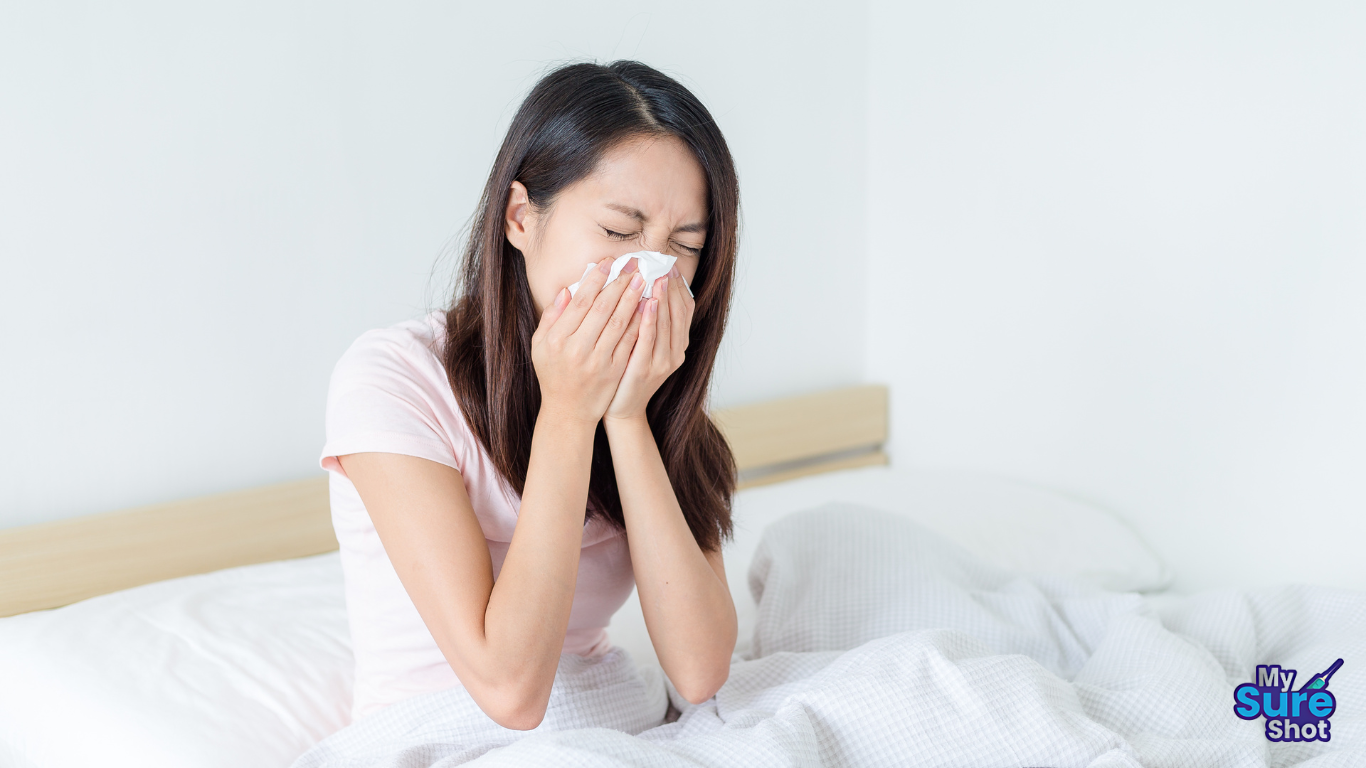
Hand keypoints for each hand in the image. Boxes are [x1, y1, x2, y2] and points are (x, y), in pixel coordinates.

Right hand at [531, 257, 645, 424]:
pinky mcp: (615, 370)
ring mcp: (598, 361)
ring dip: (633, 298)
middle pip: (603, 309)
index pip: (580, 302)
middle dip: (619, 283)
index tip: (607, 263)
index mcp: (557, 339)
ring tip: (643, 280)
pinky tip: (648, 306)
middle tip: (633, 264)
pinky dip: (639, 322)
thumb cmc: (553, 374)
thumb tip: (567, 290)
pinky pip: (630, 341)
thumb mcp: (540, 346)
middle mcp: (577, 349)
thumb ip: (552, 317)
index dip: (595, 280)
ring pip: (620, 323)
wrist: (568, 411)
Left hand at [604, 265, 694, 422]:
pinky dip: (649, 321)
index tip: (669, 266)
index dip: (680, 286)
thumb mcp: (642, 345)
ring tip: (657, 277)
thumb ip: (647, 321)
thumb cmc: (627, 373)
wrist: (621, 409)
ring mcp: (663, 362)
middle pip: (679, 312)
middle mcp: (676, 352)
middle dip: (671, 287)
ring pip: (666, 324)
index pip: (685, 308)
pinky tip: (645, 303)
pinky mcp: (646, 370)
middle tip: (663, 265)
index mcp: (677, 344)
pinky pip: (649, 340)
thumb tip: (645, 288)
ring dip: (663, 299)